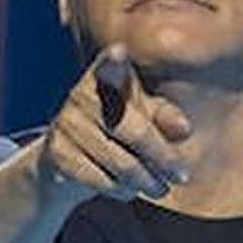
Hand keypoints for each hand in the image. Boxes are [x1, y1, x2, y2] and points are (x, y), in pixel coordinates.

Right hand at [38, 43, 192, 201]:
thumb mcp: (143, 116)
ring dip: (147, 181)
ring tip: (161, 188)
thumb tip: (184, 128)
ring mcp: (66, 124)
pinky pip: (102, 180)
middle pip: (134, 130)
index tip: (120, 51)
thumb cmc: (117, 129)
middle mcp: (81, 95)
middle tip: (182, 176)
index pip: (108, 67)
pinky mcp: (57, 153)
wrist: (64, 162)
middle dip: (163, 158)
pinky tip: (128, 189)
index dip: (113, 61)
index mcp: (104, 77)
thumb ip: (164, 117)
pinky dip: (122, 191)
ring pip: (122, 163)